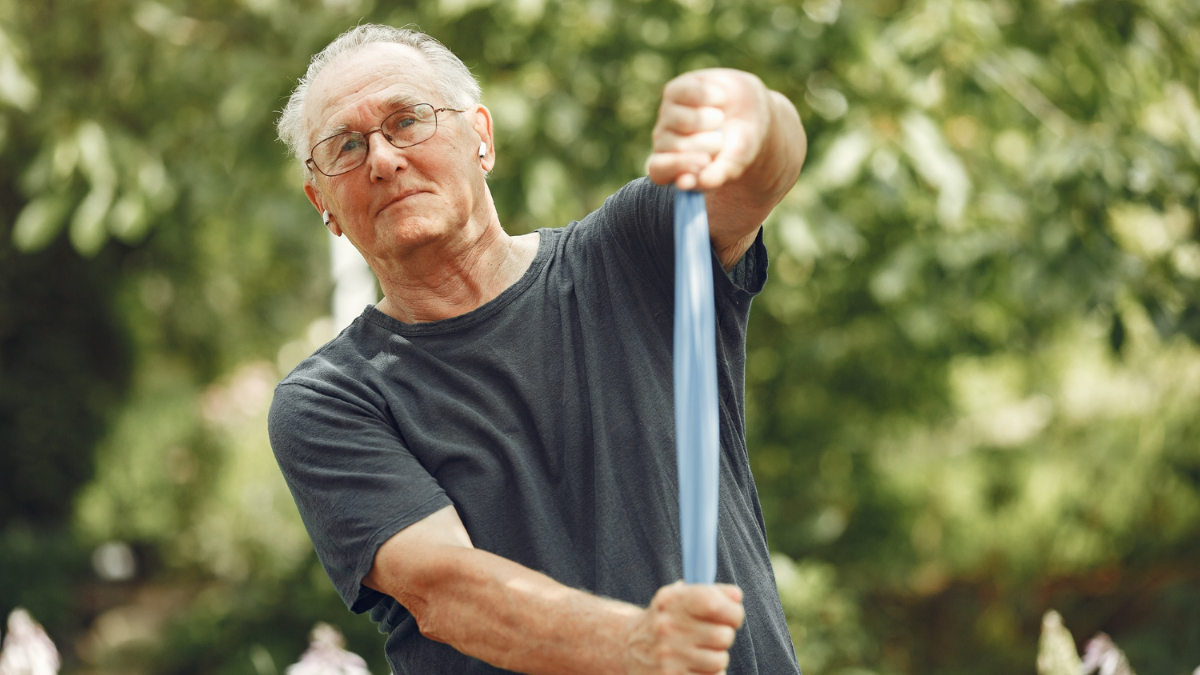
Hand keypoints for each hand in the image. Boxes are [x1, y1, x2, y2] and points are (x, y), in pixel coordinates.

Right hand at [622, 581, 744, 674]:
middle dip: (725, 635)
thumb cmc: (665, 620)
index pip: (713, 604)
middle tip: (714, 635)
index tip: (733, 615)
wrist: (626, 648)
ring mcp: (667, 657)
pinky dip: (709, 674)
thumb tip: (737, 596)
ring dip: (717, 657)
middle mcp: (667, 628)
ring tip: (702, 651)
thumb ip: (711, 592)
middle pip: (723, 635)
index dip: (733, 611)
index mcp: (672, 601)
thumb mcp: (680, 598)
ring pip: (719, 660)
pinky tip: (695, 666)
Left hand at [648, 69, 772, 191]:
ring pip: (684, 119)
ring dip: (712, 119)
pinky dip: (712, 96)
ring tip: (719, 120)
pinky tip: (719, 99)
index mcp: (672, 169)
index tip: (704, 162)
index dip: (678, 166)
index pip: (659, 170)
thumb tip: (697, 183)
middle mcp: (663, 143)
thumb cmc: (737, 147)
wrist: (751, 114)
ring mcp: (666, 116)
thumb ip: (715, 175)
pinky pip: (691, 93)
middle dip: (707, 143)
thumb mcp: (732, 164)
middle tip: (720, 141)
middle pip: (676, 145)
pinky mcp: (674, 91)